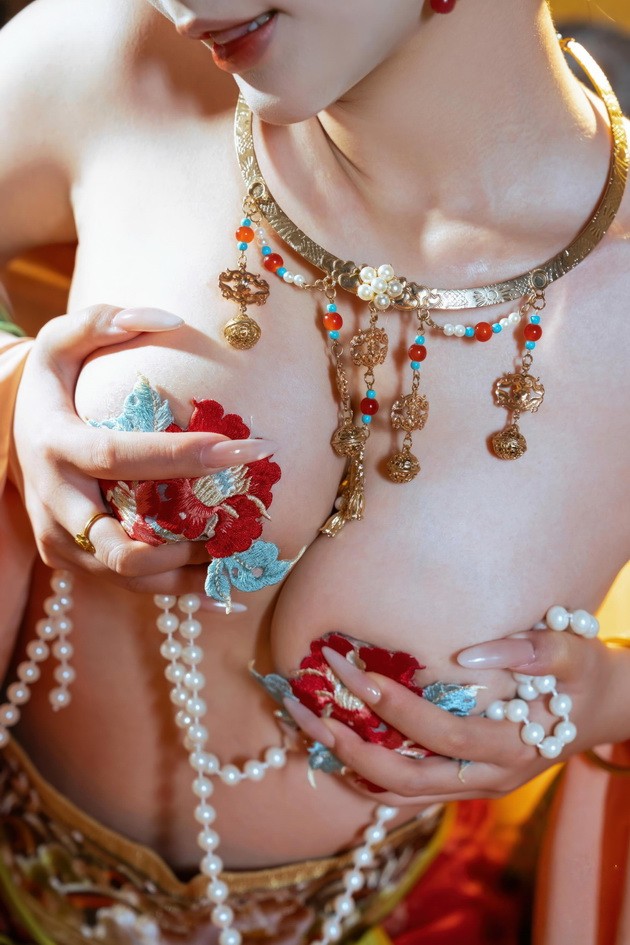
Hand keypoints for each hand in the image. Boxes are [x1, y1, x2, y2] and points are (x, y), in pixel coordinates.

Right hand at [12, 305, 276, 593]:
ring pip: (131, 578)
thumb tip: (167, 317)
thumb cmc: (51, 388)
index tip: (241, 447)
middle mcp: (56, 506)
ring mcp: (63, 544)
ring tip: (245, 554)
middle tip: (242, 522)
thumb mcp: (58, 343)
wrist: (12, 438)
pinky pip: (133, 588)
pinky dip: (180, 590)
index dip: (181, 456)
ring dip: (191, 572)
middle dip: (187, 543)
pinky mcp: (75, 565)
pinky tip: (225, 588)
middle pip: (121, 546)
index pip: (120, 457)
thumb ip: (100, 322)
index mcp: (56, 447)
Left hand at [283, 630, 629, 806]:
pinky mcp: (463, 784)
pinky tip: (335, 746)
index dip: (393, 705)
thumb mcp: (571, 652)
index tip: (352, 669)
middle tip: (305, 707)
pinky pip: (407, 793)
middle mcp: (487, 777)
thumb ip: (530, 649)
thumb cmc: (581, 675)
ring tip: (306, 727)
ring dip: (348, 765)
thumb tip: (471, 652)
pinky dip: (367, 776)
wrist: (599, 712)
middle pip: (406, 779)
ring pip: (400, 794)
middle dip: (350, 746)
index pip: (438, 732)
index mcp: (510, 746)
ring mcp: (473, 787)